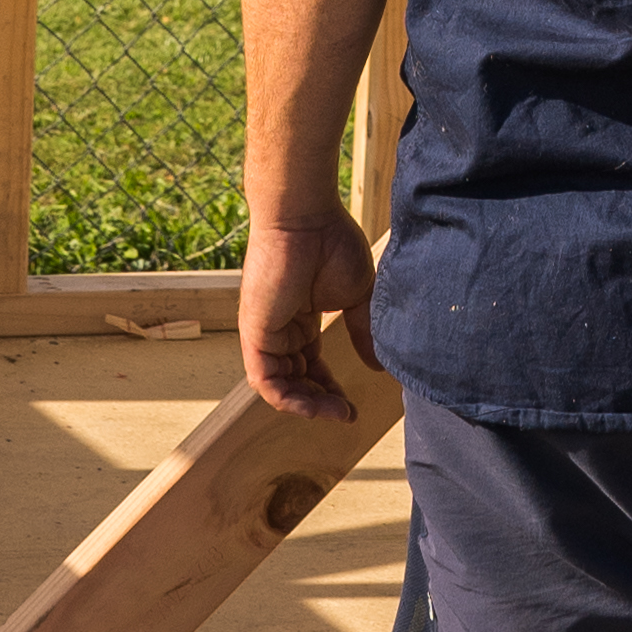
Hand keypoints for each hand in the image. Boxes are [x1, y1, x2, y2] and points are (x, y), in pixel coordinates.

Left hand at [240, 205, 377, 420]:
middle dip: (320, 400)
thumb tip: (377, 364)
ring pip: (279, 385)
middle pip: (295, 378)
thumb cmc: (331, 243)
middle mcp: (280, 328)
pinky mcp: (253, 332)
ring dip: (306, 404)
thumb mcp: (356, 295)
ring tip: (334, 412)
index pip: (310, 364)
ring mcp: (265, 331)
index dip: (329, 386)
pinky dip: (284, 398)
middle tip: (345, 413)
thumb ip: (363, 330)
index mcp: (301, 318)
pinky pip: (263, 378)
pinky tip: (310, 406)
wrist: (306, 218)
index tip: (351, 404)